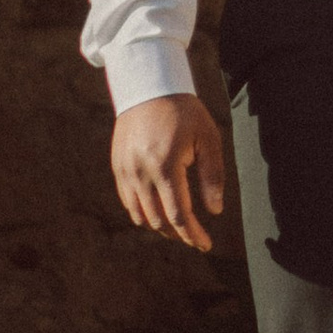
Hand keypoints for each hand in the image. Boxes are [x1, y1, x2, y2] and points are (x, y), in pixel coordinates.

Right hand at [112, 93, 225, 251]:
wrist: (148, 87)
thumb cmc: (184, 112)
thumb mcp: (207, 138)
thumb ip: (212, 175)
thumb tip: (215, 211)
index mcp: (166, 166)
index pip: (179, 214)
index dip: (193, 235)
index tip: (206, 245)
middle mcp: (141, 173)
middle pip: (159, 220)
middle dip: (179, 234)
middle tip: (195, 237)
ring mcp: (125, 171)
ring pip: (140, 215)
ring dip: (160, 227)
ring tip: (179, 228)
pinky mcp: (117, 167)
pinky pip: (128, 202)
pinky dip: (143, 213)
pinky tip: (159, 212)